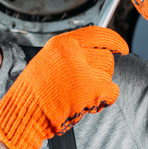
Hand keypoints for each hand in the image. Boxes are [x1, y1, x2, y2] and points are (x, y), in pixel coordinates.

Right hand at [0, 26, 128, 148]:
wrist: (24, 115)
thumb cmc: (34, 95)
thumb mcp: (48, 63)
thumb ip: (70, 56)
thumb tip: (94, 55)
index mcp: (61, 43)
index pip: (96, 33)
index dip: (114, 40)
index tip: (122, 47)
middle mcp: (73, 53)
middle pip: (106, 58)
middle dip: (102, 73)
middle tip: (90, 86)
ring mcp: (82, 71)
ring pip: (108, 76)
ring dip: (100, 89)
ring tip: (79, 97)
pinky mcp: (91, 89)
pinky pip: (112, 92)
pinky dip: (104, 101)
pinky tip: (86, 105)